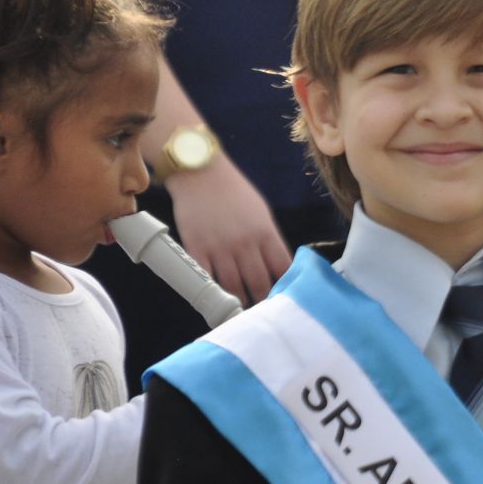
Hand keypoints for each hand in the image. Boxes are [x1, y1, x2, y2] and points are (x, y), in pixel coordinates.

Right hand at [167, 160, 291, 306]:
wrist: (199, 172)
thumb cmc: (233, 191)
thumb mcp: (260, 212)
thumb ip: (268, 239)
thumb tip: (277, 266)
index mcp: (265, 233)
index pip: (282, 268)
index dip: (285, 286)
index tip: (285, 297)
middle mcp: (245, 243)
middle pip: (260, 283)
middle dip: (264, 300)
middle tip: (264, 311)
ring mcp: (220, 248)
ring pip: (234, 286)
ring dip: (240, 301)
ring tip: (244, 309)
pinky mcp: (197, 249)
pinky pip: (207, 279)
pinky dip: (214, 291)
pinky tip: (219, 298)